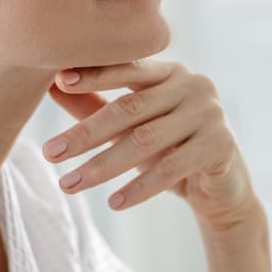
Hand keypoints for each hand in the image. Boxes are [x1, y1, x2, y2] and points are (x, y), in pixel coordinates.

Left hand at [43, 59, 259, 229]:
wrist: (222, 189)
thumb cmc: (171, 150)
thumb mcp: (132, 128)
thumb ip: (96, 104)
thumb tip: (50, 85)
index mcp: (170, 71)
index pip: (127, 68)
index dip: (93, 74)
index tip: (59, 81)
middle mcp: (193, 85)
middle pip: (130, 108)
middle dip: (86, 133)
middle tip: (50, 152)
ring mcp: (210, 113)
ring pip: (146, 140)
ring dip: (103, 166)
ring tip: (69, 184)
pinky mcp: (220, 145)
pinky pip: (172, 167)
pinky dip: (140, 187)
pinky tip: (114, 203)